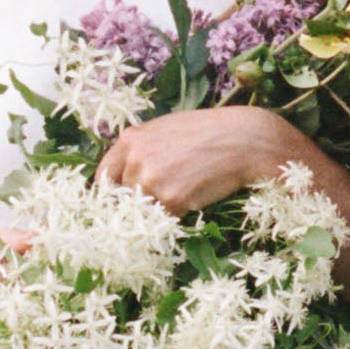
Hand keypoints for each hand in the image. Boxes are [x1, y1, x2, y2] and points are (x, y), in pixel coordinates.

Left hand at [95, 107, 305, 216]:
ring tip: (186, 191)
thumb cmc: (209, 133)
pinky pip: (165, 218)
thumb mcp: (166, 130)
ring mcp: (152, 180)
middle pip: (125, 196)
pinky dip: (178, 215)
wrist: (244, 140)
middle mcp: (136, 158)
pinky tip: (196, 196)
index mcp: (131, 139)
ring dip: (161, 209)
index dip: (113, 193)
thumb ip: (142, 150)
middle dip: (142, 201)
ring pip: (144, 210)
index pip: (105, 177)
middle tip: (168, 195)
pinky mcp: (172, 199)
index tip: (122, 202)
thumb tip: (125, 178)